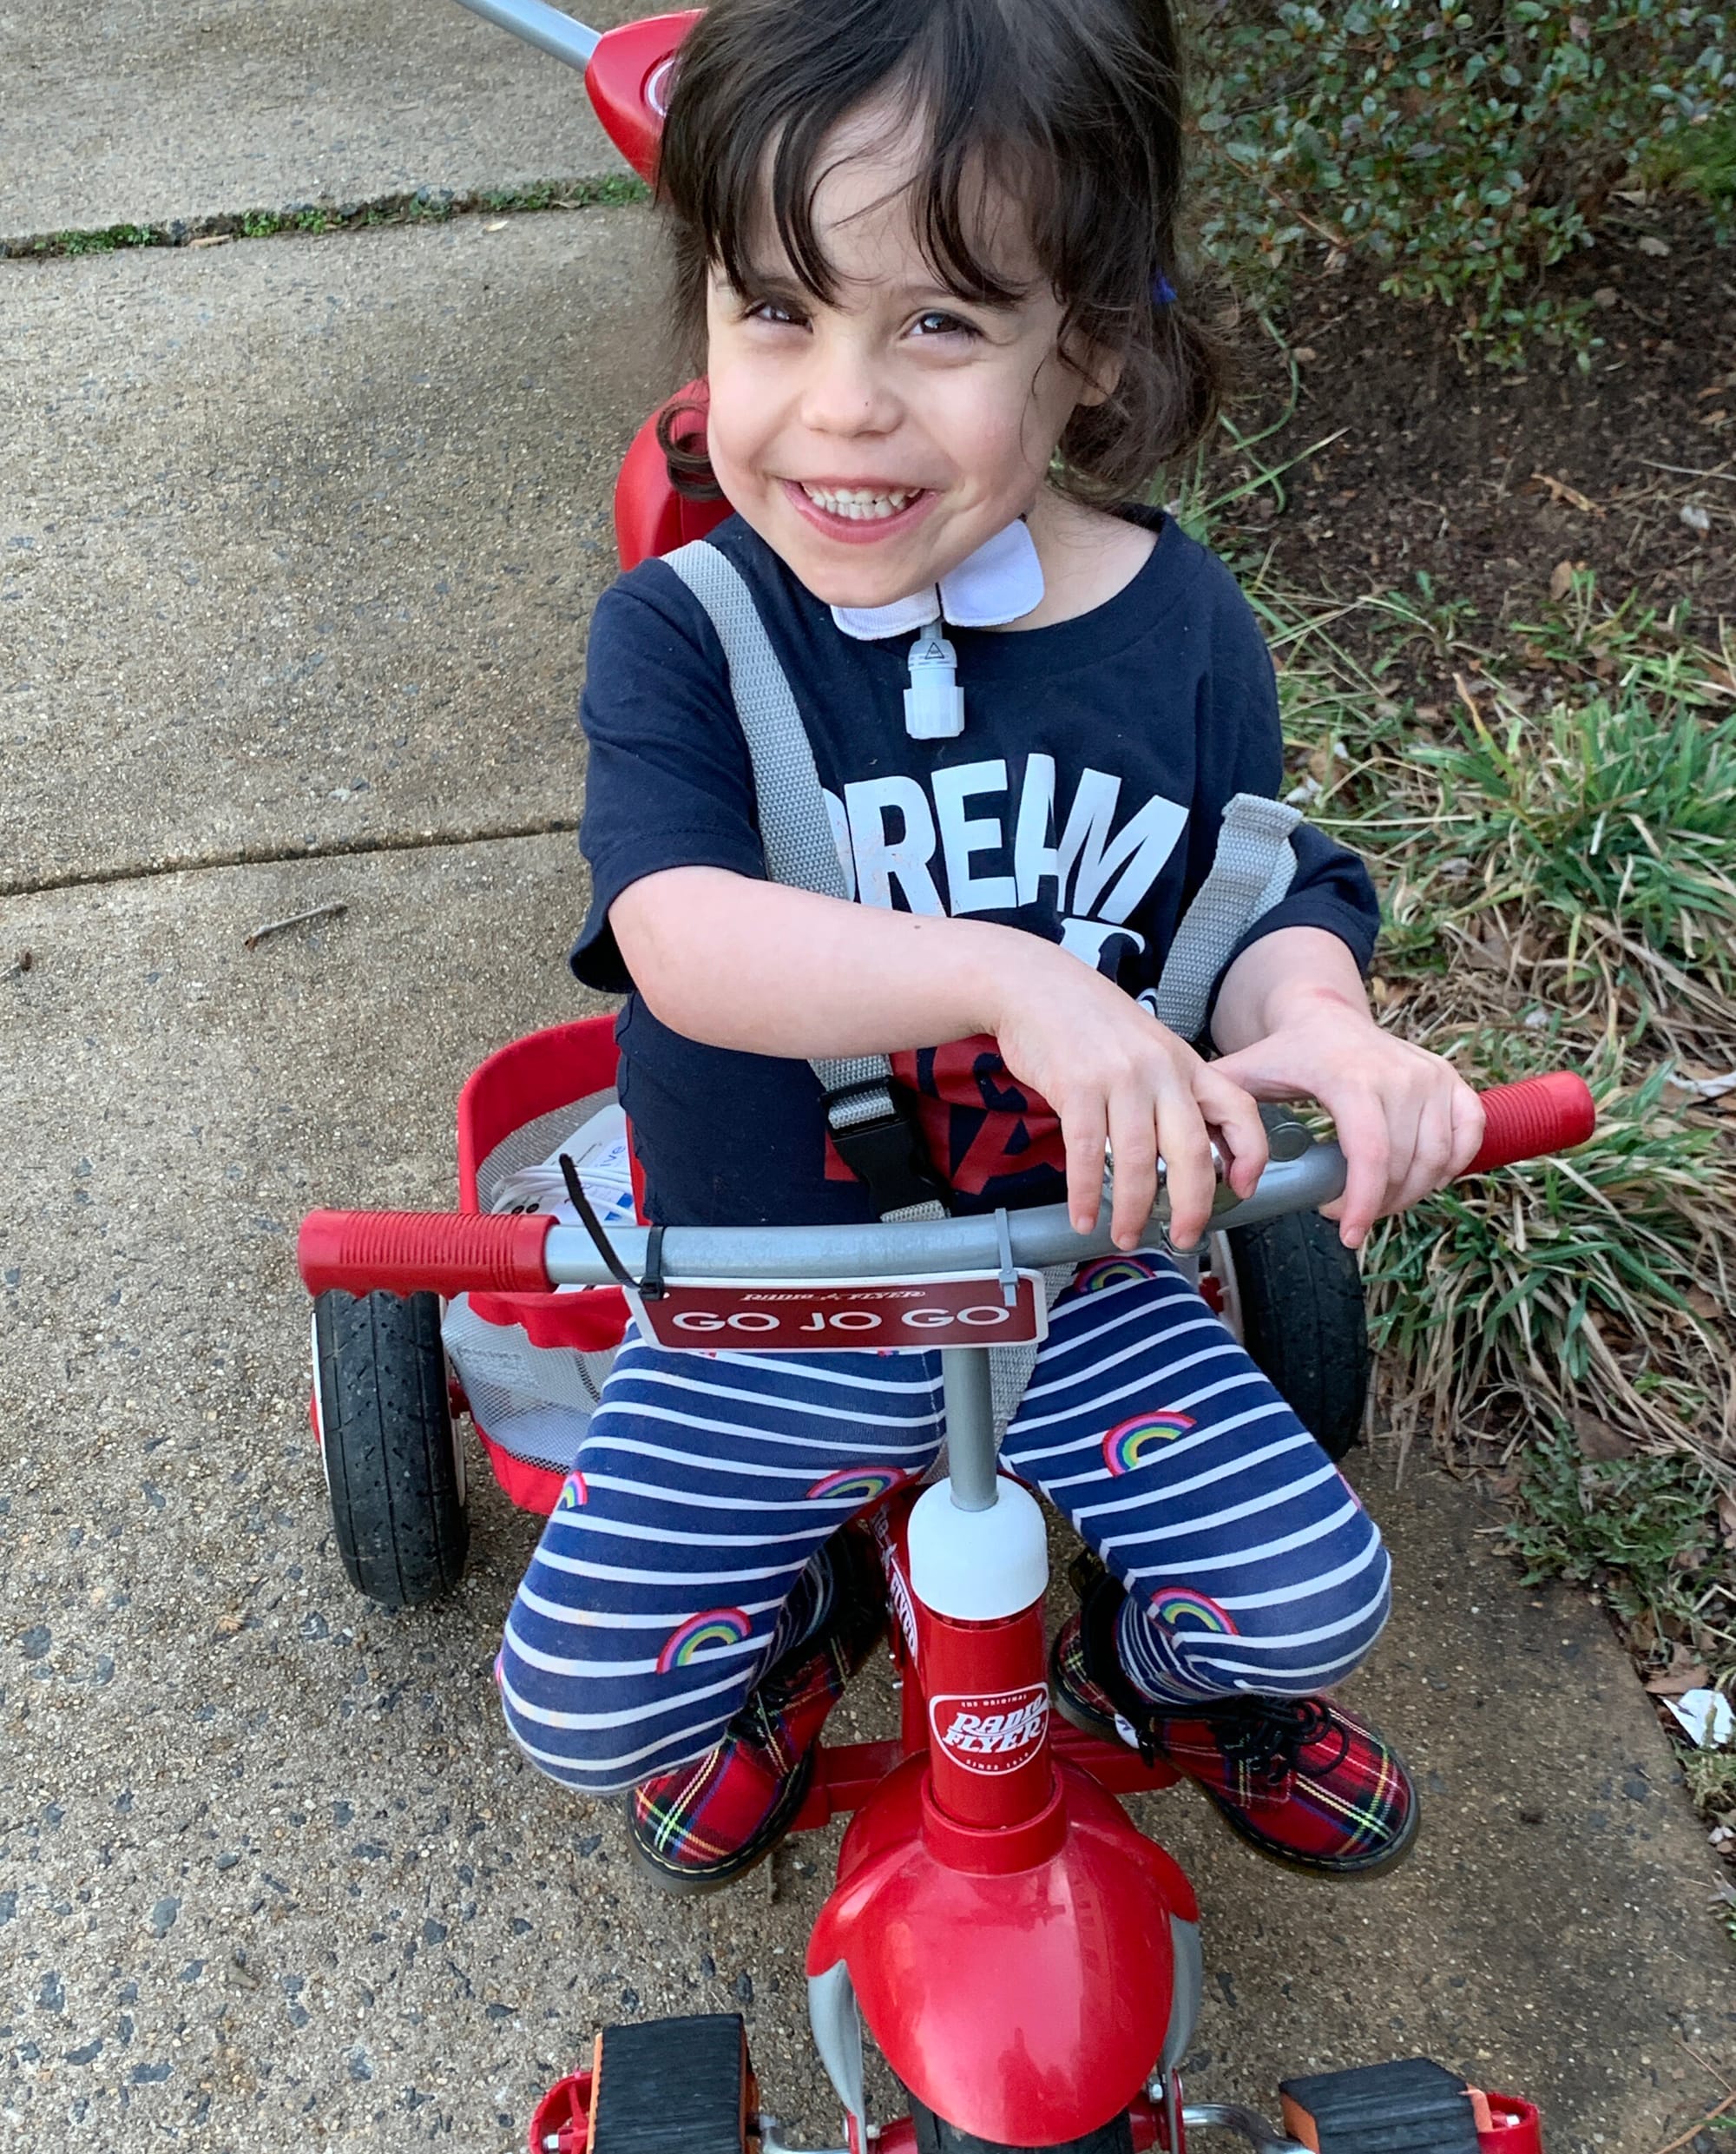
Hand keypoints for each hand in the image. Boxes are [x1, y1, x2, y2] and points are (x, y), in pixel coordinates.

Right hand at [990, 950, 1268, 1251]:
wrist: (1035, 985)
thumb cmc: (1089, 1022)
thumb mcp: (1148, 1048)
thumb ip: (1172, 1093)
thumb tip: (1191, 1152)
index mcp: (1185, 1063)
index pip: (1239, 1110)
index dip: (1250, 1155)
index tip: (1243, 1189)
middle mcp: (1160, 1070)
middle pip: (1192, 1150)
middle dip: (1191, 1206)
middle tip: (1182, 1237)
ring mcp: (1119, 1077)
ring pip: (1138, 1161)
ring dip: (1132, 1210)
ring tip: (1124, 1234)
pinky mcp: (1076, 1086)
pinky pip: (1087, 1153)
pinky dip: (1085, 1192)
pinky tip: (1083, 1215)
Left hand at [1211, 989, 1485, 1248]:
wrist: (1326, 1015)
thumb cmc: (1284, 1054)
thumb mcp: (1245, 1077)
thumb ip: (1224, 1119)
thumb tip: (1222, 1177)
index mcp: (1349, 1077)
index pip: (1370, 1152)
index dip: (1364, 1202)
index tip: (1348, 1235)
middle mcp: (1399, 1074)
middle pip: (1403, 1165)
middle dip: (1377, 1206)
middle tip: (1347, 1218)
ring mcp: (1430, 1076)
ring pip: (1436, 1160)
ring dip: (1409, 1194)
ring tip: (1374, 1202)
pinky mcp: (1451, 1081)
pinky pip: (1468, 1136)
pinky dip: (1449, 1167)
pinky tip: (1420, 1179)